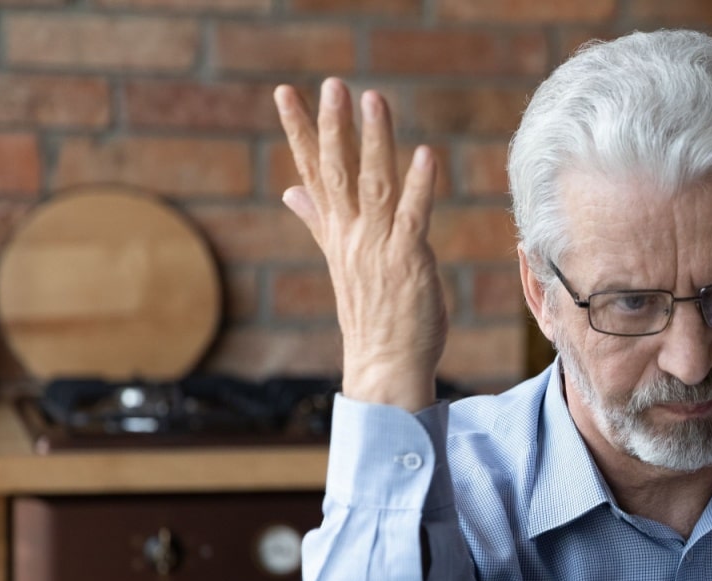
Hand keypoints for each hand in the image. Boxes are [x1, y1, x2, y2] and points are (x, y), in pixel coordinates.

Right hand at [274, 78, 445, 410]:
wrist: (383, 366)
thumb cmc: (371, 314)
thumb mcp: (341, 260)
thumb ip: (317, 220)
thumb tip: (291, 190)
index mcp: (336, 232)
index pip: (313, 172)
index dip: (300, 131)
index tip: (286, 93)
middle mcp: (351, 235)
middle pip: (337, 171)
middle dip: (332, 126)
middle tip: (330, 85)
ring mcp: (378, 247)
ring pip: (373, 184)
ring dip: (373, 141)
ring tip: (373, 99)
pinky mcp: (408, 260)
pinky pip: (412, 216)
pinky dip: (419, 185)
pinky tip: (425, 154)